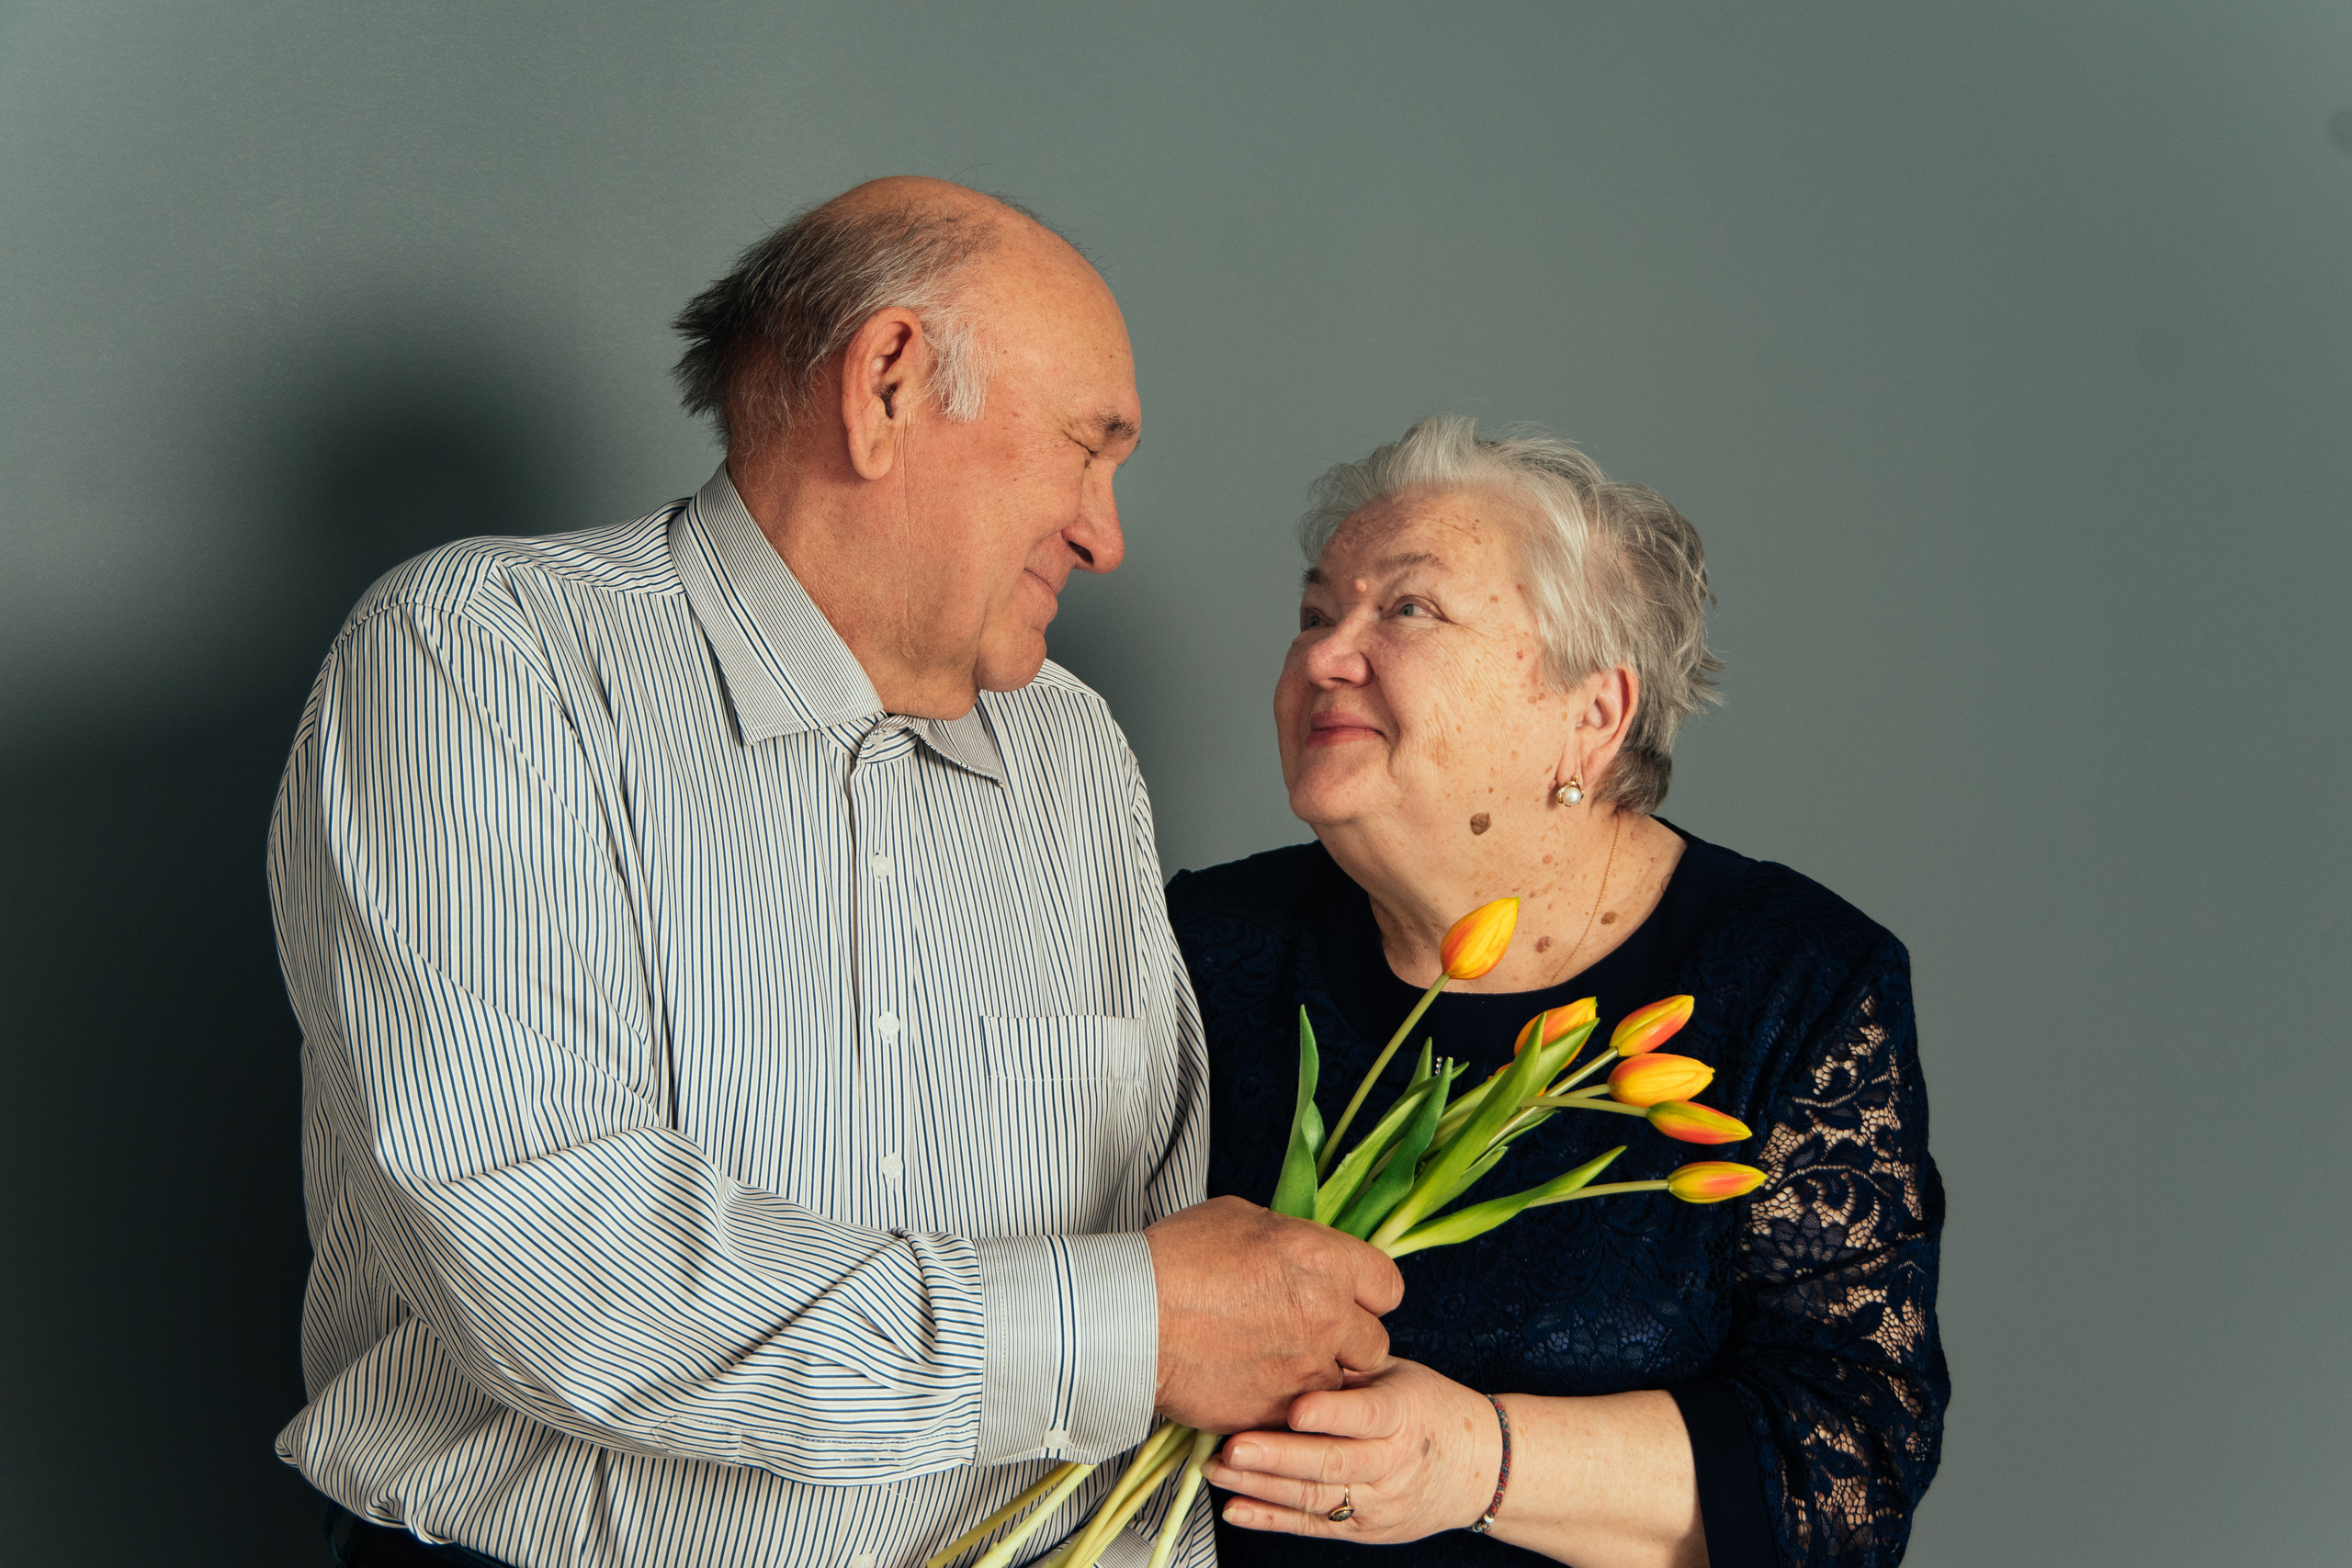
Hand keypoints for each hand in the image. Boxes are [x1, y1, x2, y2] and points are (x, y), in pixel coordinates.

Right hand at [1144, 1196, 1402, 1432]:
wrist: (1129, 1318)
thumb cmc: (1175, 1258)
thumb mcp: (1242, 1219)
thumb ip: (1292, 1241)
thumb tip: (1305, 1255)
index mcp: (1325, 1260)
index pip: (1388, 1287)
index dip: (1368, 1295)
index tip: (1347, 1299)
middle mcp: (1327, 1316)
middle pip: (1375, 1344)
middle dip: (1348, 1343)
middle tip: (1310, 1336)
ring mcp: (1304, 1371)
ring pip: (1339, 1386)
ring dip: (1316, 1378)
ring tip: (1271, 1363)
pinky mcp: (1276, 1412)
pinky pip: (1299, 1417)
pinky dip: (1281, 1406)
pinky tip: (1249, 1385)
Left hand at [1205, 1357, 1499, 1542]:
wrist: (1474, 1468)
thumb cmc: (1426, 1408)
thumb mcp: (1398, 1374)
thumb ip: (1350, 1365)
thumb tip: (1293, 1335)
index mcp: (1404, 1414)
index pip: (1367, 1415)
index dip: (1330, 1413)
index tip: (1294, 1407)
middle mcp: (1392, 1462)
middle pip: (1332, 1463)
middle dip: (1279, 1456)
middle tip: (1234, 1445)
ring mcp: (1378, 1500)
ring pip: (1316, 1497)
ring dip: (1262, 1486)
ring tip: (1218, 1469)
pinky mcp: (1362, 1528)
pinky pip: (1312, 1526)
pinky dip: (1271, 1519)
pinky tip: (1236, 1509)